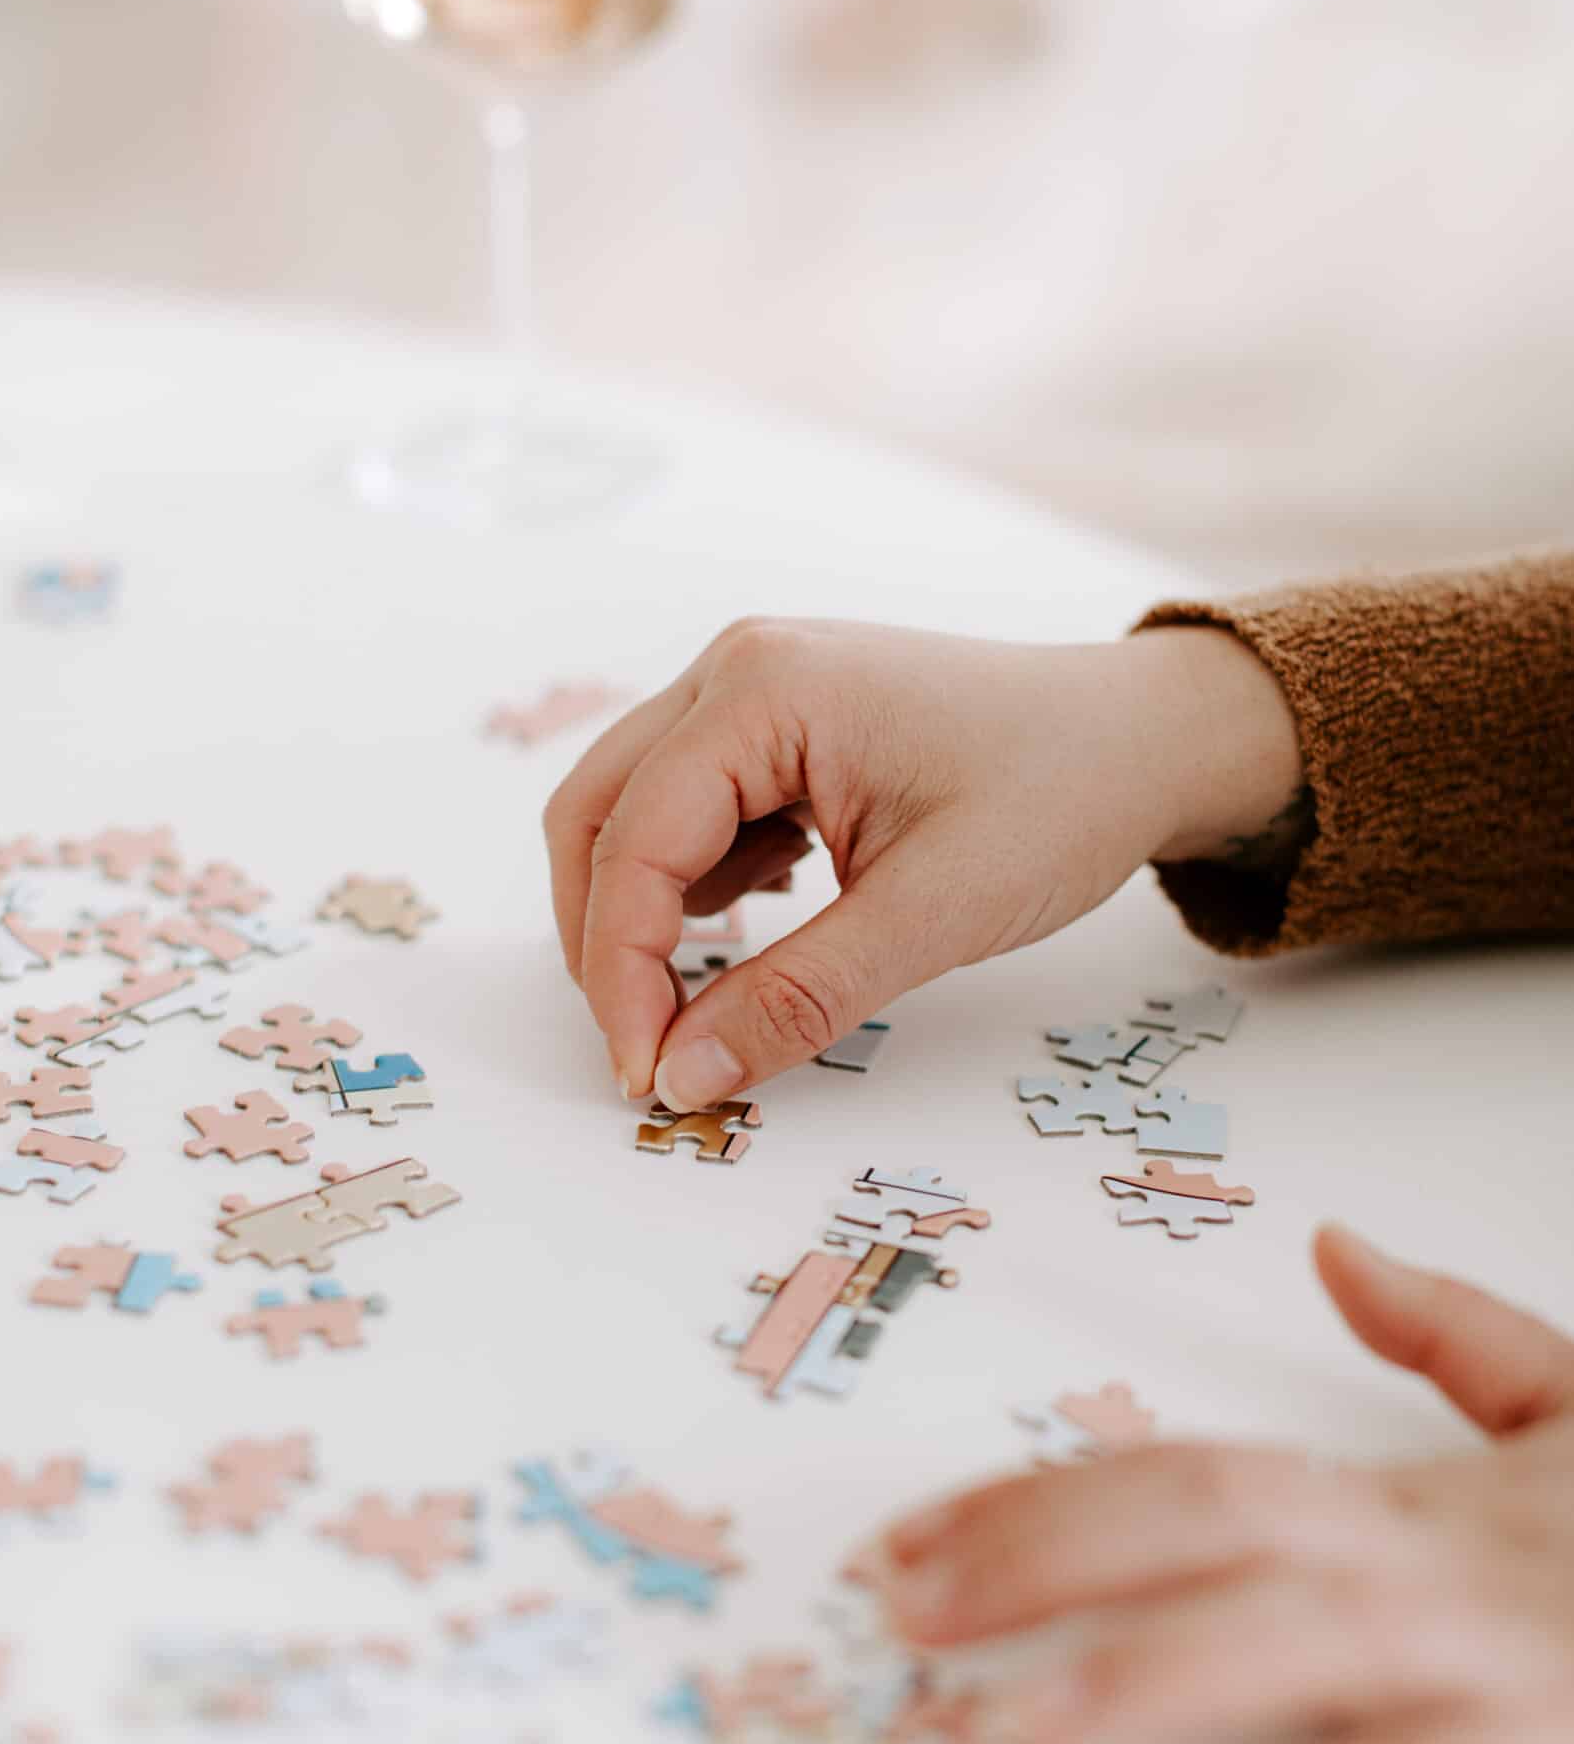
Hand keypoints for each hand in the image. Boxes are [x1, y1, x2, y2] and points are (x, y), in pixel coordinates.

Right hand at [543, 615, 1301, 1105]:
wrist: (1147, 739)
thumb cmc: (1060, 795)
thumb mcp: (931, 914)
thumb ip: (796, 996)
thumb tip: (686, 1074)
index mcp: (763, 690)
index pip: (632, 841)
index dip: (620, 969)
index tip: (646, 1071)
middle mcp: (738, 669)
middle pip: (597, 813)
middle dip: (607, 939)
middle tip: (651, 1048)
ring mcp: (755, 689)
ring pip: (633, 812)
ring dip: (648, 912)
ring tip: (716, 996)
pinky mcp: (779, 725)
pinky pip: (692, 810)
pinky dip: (699, 884)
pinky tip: (771, 924)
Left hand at [871, 1228, 1573, 1743]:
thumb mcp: (1573, 1410)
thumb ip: (1452, 1336)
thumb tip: (1337, 1243)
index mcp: (1410, 1500)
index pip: (1187, 1469)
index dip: (1040, 1499)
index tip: (913, 1545)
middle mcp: (1437, 1560)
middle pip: (1212, 1524)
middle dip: (1042, 1562)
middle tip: (904, 1614)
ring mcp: (1509, 1646)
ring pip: (1315, 1638)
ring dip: (1164, 1674)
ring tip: (1025, 1720)